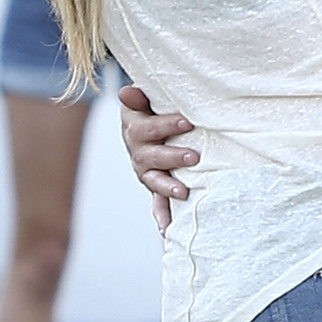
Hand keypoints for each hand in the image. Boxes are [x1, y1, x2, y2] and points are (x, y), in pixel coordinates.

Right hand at [118, 84, 198, 234]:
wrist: (146, 126)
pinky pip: (156, 204)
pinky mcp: (155, 186)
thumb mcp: (144, 100)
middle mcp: (139, 153)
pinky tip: (168, 230)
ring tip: (184, 192)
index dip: (167, 125)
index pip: (148, 128)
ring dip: (168, 188)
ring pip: (154, 181)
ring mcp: (146, 172)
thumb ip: (137, 97)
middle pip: (152, 157)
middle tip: (194, 156)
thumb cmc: (151, 109)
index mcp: (136, 129)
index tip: (187, 122)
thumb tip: (127, 91)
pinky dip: (162, 216)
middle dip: (173, 157)